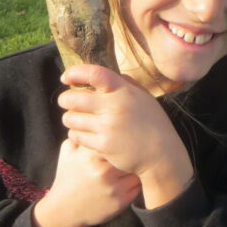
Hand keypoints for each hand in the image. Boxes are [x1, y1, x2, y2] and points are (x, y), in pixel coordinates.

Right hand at [32, 140, 140, 226]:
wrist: (65, 210)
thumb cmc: (68, 177)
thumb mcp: (68, 151)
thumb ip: (81, 133)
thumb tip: (96, 117)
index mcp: (90, 156)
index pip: (115, 137)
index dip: (122, 135)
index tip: (125, 133)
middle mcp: (103, 172)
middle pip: (130, 153)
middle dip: (133, 150)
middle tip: (136, 145)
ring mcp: (114, 188)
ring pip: (137, 169)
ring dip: (138, 165)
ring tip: (136, 160)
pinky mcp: (122, 201)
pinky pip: (139, 185)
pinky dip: (138, 180)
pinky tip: (132, 176)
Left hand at [58, 64, 192, 207]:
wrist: (162, 154)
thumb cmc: (153, 123)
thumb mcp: (144, 97)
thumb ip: (125, 83)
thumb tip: (104, 75)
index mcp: (124, 91)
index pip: (94, 74)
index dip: (75, 73)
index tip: (66, 78)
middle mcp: (115, 106)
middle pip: (73, 98)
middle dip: (64, 99)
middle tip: (65, 101)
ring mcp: (108, 127)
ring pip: (71, 119)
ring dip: (69, 118)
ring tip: (75, 119)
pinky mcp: (103, 145)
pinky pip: (76, 136)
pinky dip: (75, 134)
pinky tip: (82, 133)